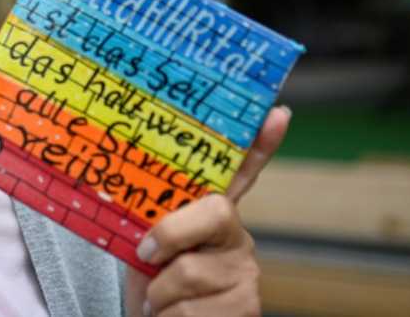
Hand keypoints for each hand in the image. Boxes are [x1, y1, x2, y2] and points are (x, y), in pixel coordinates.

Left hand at [125, 105, 291, 316]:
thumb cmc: (153, 279)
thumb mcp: (147, 238)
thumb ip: (152, 212)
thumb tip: (133, 181)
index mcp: (215, 215)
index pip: (242, 173)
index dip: (261, 144)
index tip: (277, 112)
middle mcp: (238, 240)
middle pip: (214, 213)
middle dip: (171, 234)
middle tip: (147, 253)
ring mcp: (245, 276)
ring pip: (190, 273)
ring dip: (159, 292)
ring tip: (161, 297)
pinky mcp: (244, 309)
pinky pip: (192, 311)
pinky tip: (171, 316)